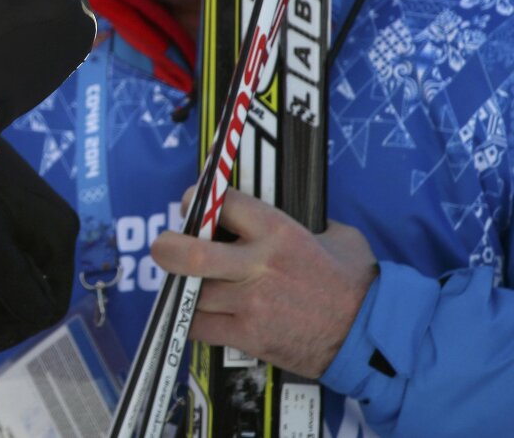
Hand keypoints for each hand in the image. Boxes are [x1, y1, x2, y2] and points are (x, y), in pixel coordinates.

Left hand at [151, 187, 377, 378]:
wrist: (373, 336)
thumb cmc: (357, 282)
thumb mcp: (334, 234)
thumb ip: (300, 220)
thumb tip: (271, 211)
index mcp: (279, 232)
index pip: (224, 204)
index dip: (200, 201)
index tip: (192, 204)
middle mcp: (259, 265)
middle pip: (191, 253)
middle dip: (167, 246)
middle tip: (163, 245)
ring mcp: (251, 304)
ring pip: (193, 293)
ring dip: (183, 287)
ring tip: (185, 281)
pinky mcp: (249, 336)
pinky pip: (201, 327)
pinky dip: (193, 320)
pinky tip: (198, 313)